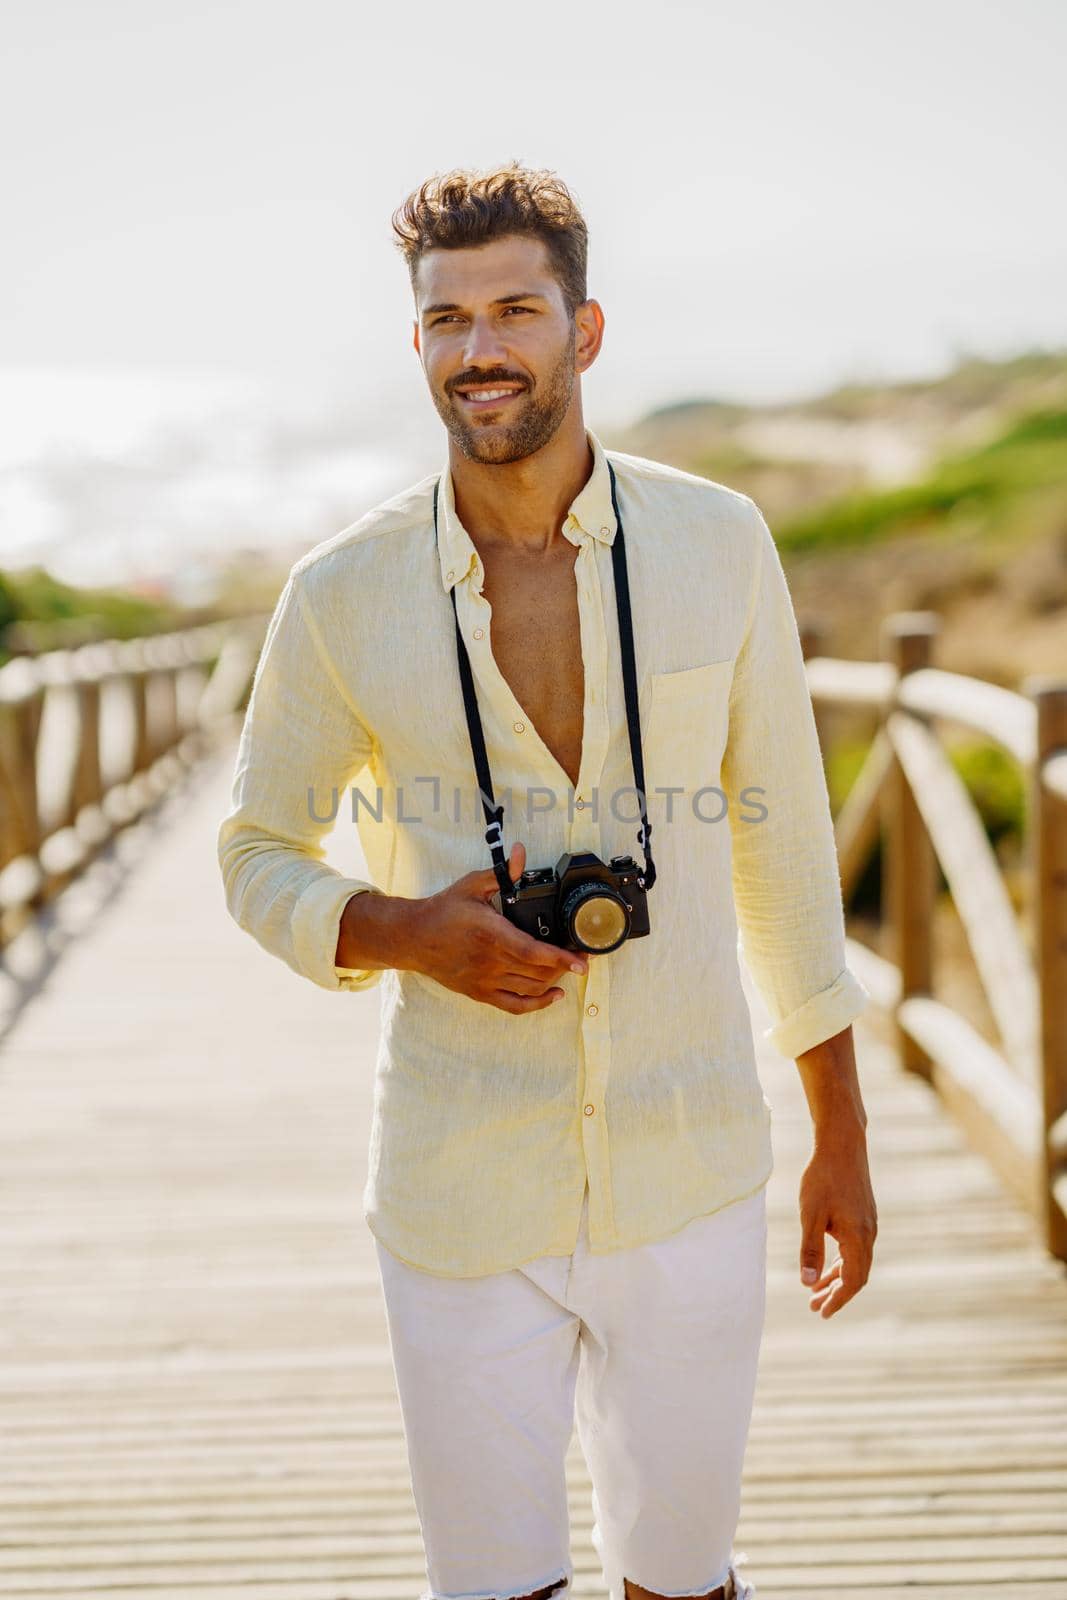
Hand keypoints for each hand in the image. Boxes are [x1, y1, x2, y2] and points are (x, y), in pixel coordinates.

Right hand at [408, 840, 589, 1013]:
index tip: (582, 960)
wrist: (413, 937)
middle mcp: (489, 961)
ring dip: (554, 980)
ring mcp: (485, 980)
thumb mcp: (471, 885)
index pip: (533, 952)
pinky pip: (514, 1006)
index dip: (561, 958)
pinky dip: (538, 1004)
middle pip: (538, 972)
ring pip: (530, 988)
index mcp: (491, 933)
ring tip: (566, 967)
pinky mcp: (480, 992)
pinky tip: (553, 995)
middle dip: (565, 966)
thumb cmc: (443, 910)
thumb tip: (521, 852)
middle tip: (580, 953)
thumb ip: (502, 872)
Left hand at [797, 1127, 876, 1318]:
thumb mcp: (811, 1215)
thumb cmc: (823, 1178)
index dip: (837, 1300)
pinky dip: (841, 1261)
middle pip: (856, 1275)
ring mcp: (868, 1224)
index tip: (821, 1313)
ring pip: (855, 1262)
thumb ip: (810, 1250)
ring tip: (815, 1292)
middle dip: (836, 1294)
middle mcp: (869, 1234)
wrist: (842, 1144)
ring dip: (837, 1278)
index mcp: (858, 1238)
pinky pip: (855, 1248)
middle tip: (814, 1308)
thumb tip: (807, 1283)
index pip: (852, 1281)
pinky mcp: (863, 1215)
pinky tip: (826, 1265)